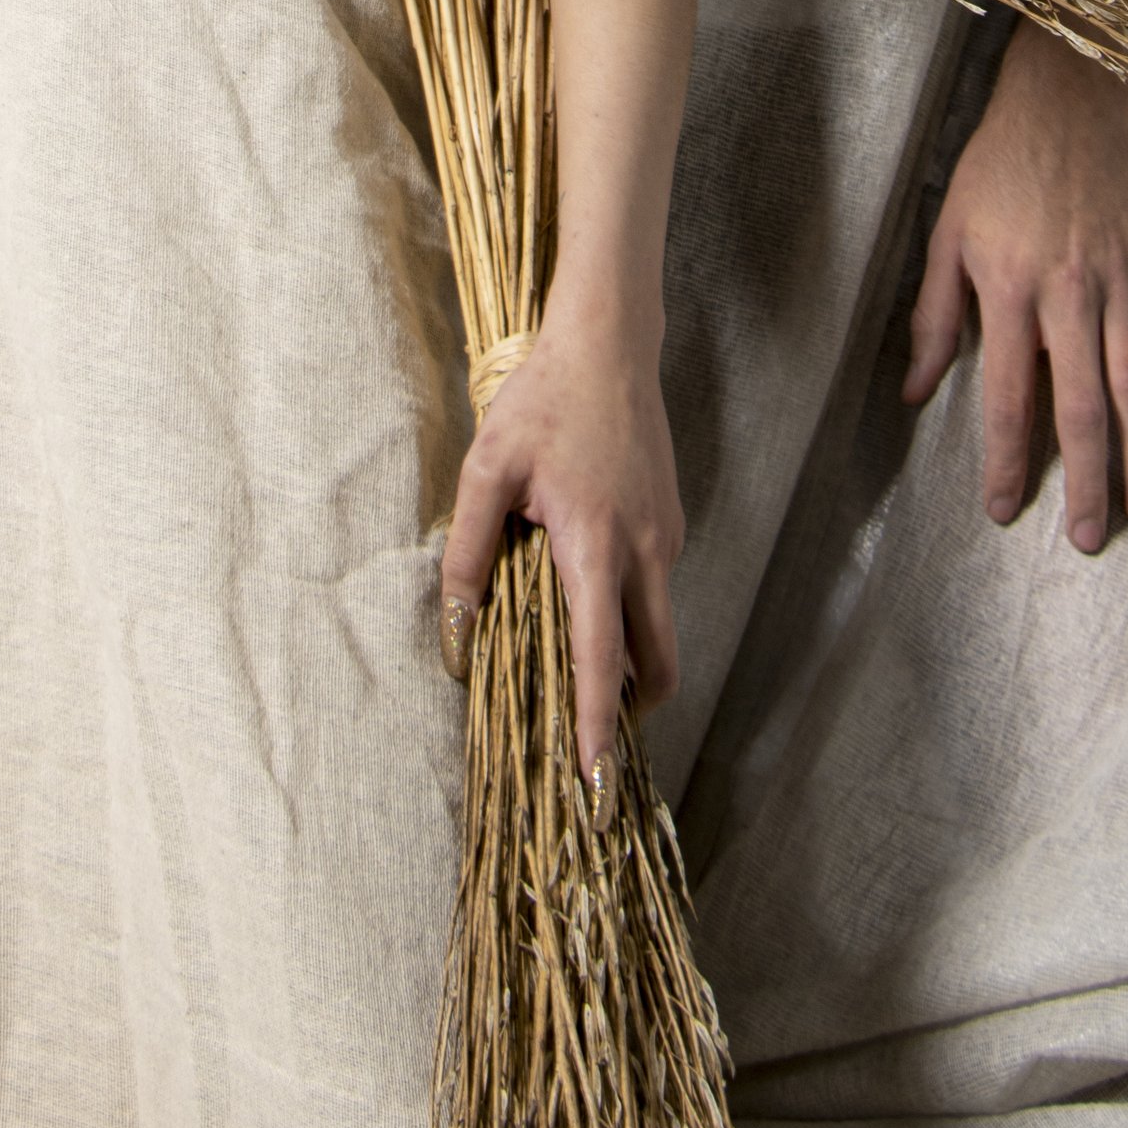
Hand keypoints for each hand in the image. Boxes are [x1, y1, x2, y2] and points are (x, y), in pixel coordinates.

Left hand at [439, 298, 682, 788]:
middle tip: (590, 745)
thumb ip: (469, 552)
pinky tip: (585, 596)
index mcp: (596, 546)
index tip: (597, 785)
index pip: (601, 659)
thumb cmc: (544, 401)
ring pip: (658, 627)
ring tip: (578, 675)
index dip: (595, 726)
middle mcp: (646, 551)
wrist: (609, 342)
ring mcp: (667, 536)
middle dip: (628, 712)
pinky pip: (655, 590)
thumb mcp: (487, 470)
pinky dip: (630, 615)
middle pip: (654, 662)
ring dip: (629, 662)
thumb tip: (456, 633)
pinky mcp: (671, 520)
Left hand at [904, 20, 1127, 551]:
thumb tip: (915, 392)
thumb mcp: (946, 235)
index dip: (1005, 459)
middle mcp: (1070, 293)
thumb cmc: (996, 169)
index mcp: (1010, 290)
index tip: (1004, 510)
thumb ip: (933, 317)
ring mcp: (1122, 279)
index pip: (1006, 395)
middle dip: (1085, 480)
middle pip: (1081, 405)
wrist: (1063, 101)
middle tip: (1090, 538)